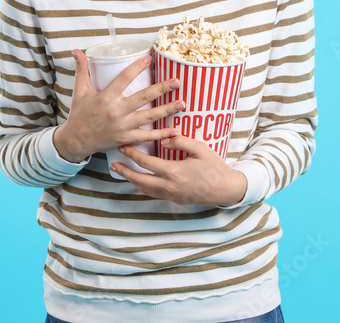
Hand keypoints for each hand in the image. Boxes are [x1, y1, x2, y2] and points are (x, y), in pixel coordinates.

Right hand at [53, 50, 185, 162]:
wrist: (76, 141)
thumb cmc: (79, 114)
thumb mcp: (79, 91)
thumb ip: (81, 70)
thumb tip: (76, 51)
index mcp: (105, 97)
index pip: (124, 79)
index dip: (137, 68)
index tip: (150, 59)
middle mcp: (116, 111)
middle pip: (143, 97)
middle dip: (161, 89)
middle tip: (177, 81)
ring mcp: (123, 126)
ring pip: (149, 117)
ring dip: (166, 110)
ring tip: (182, 103)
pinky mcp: (126, 138)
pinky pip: (146, 137)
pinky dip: (161, 134)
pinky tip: (175, 129)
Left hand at [110, 134, 247, 206]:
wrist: (225, 189)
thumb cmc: (214, 166)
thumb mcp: (199, 148)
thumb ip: (179, 141)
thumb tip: (163, 138)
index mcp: (173, 171)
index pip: (145, 162)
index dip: (132, 154)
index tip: (123, 147)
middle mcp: (169, 186)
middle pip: (139, 180)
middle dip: (124, 171)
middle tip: (113, 165)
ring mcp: (171, 195)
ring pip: (145, 190)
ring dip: (132, 181)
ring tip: (122, 173)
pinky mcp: (175, 200)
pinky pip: (154, 194)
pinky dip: (143, 187)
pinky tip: (140, 181)